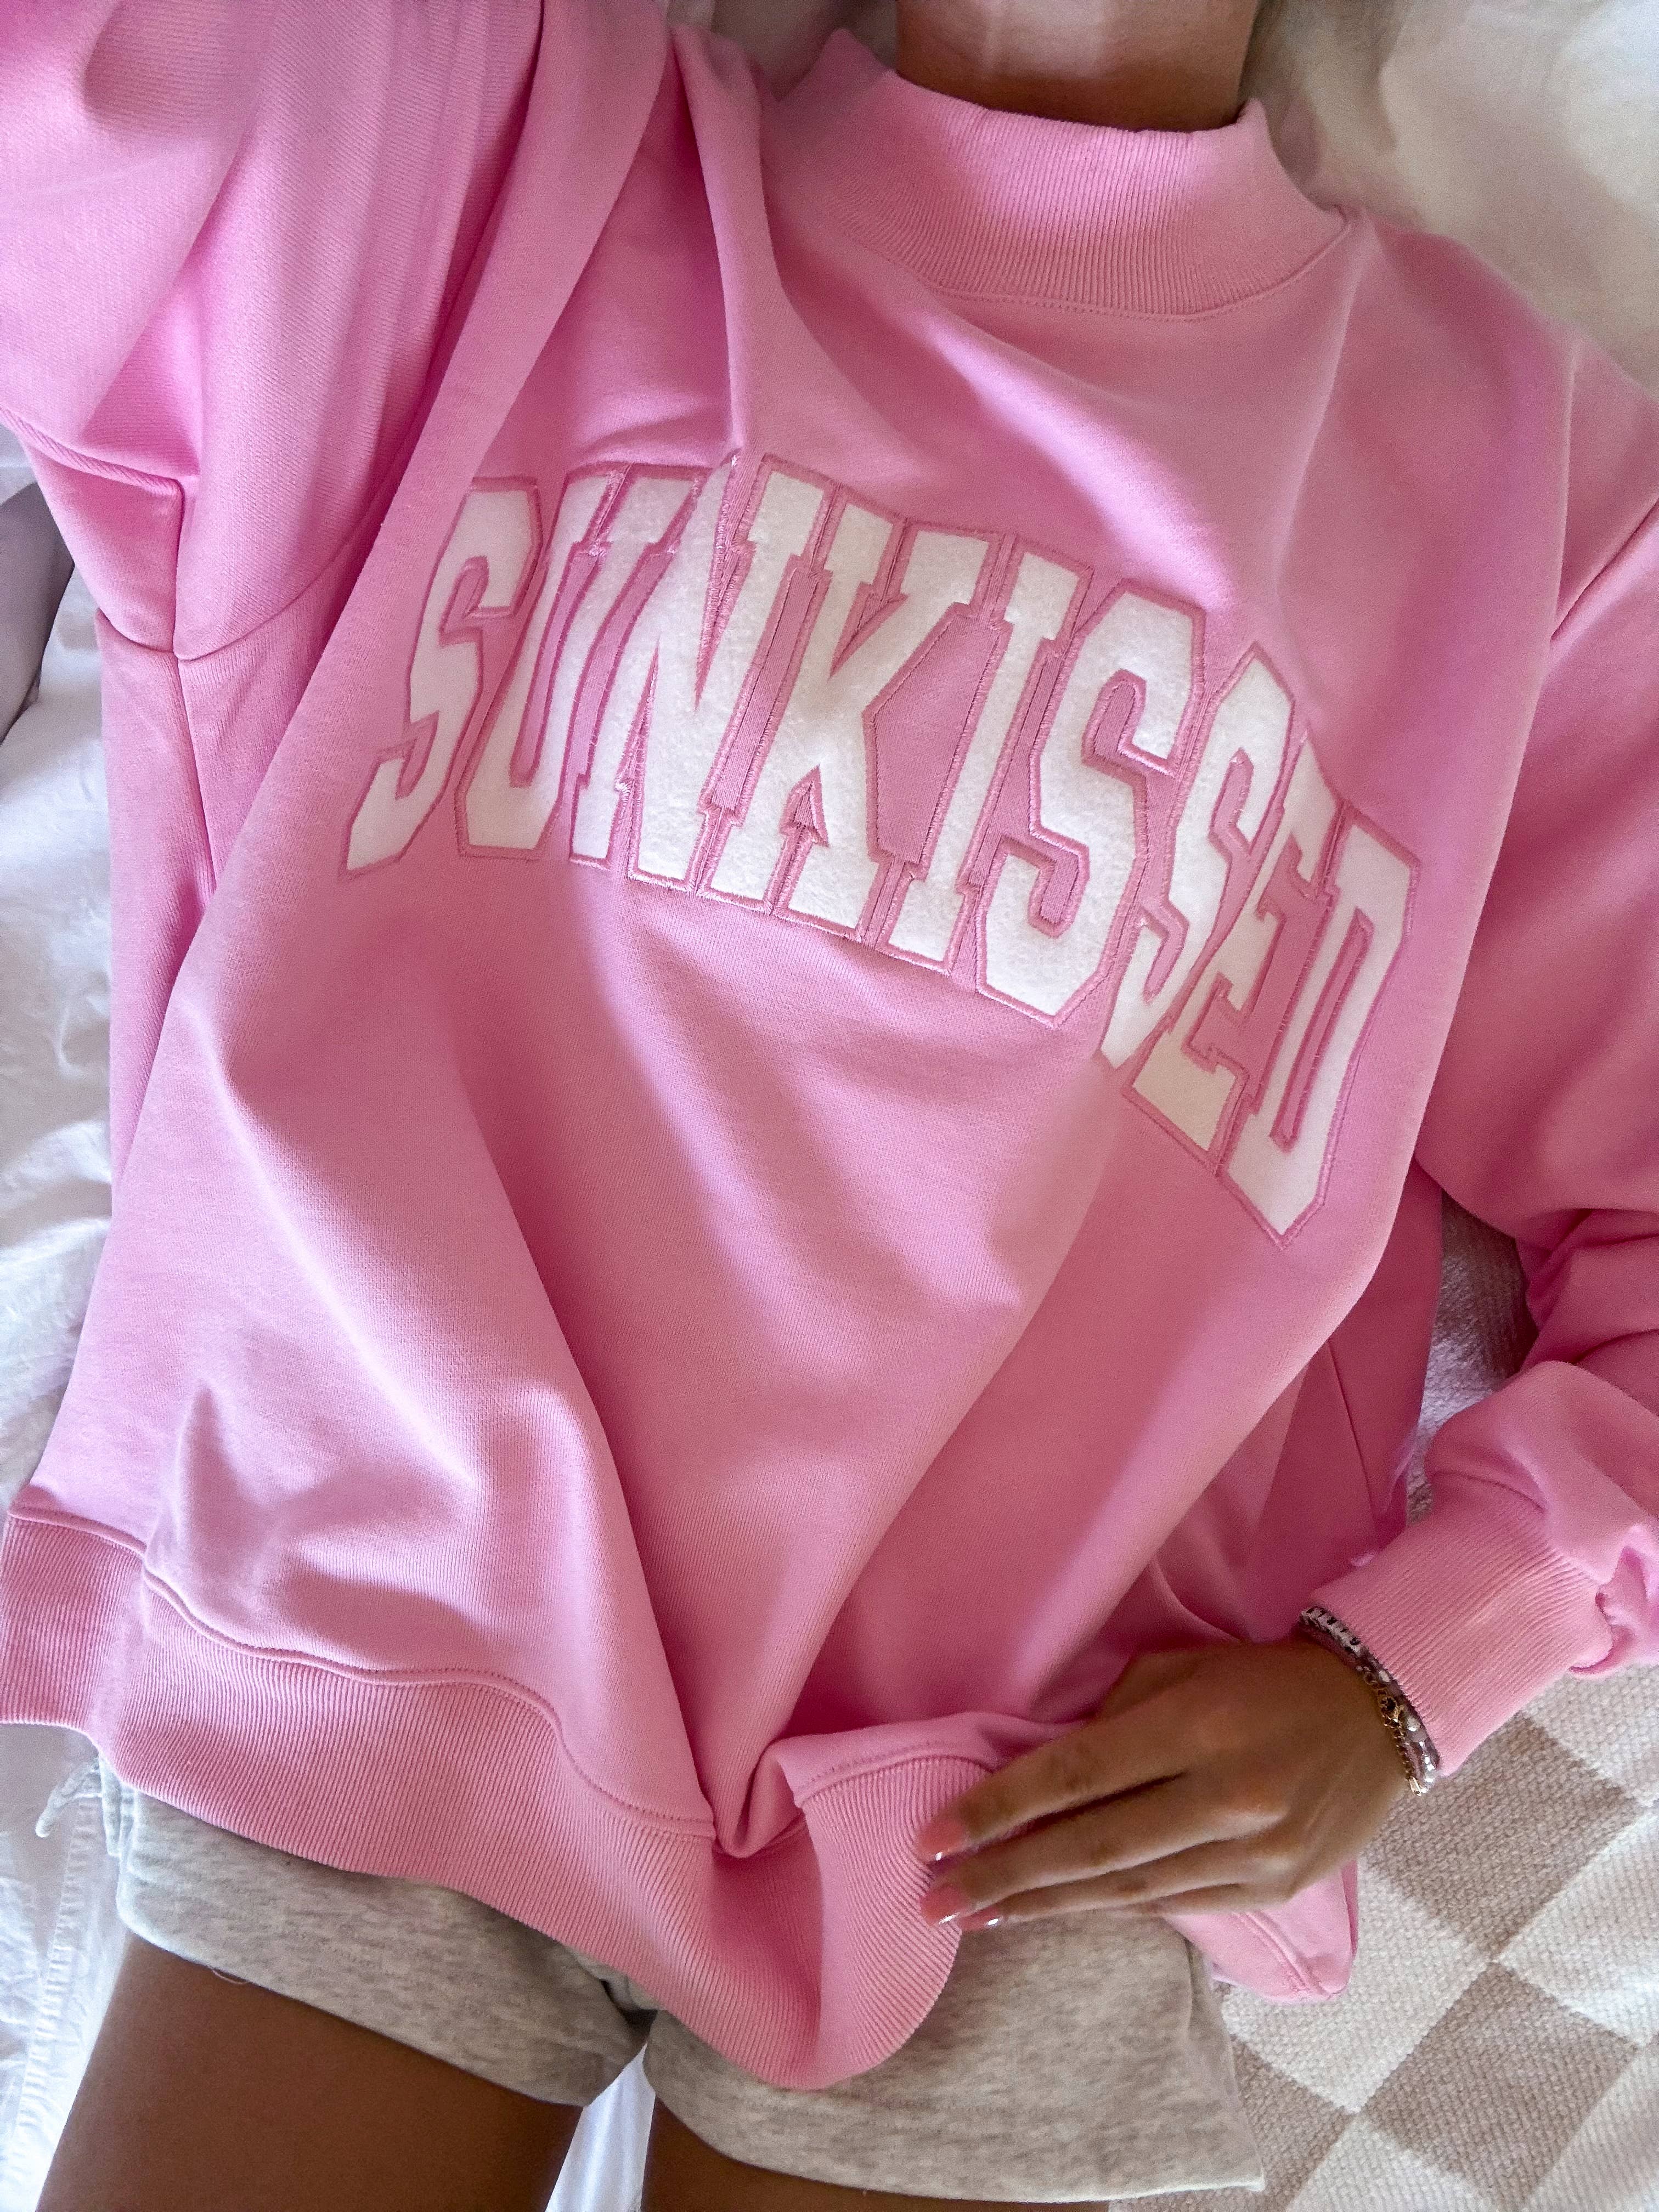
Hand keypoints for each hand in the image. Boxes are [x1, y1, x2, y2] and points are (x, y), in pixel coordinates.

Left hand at [912, 1634, 1413, 1929]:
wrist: (1376, 1713)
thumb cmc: (1261, 1677)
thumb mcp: (1183, 1666)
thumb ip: (1112, 1716)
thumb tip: (1040, 1770)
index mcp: (1195, 1725)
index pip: (1075, 1775)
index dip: (999, 1808)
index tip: (935, 1835)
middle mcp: (1224, 1796)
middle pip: (1090, 1847)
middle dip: (1003, 1876)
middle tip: (934, 1901)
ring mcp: (1253, 1853)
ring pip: (1126, 1888)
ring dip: (1043, 1905)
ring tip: (979, 1916)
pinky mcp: (1272, 1888)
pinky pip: (1171, 1902)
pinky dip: (1107, 1906)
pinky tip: (1056, 1910)